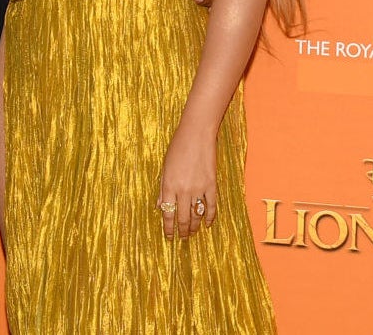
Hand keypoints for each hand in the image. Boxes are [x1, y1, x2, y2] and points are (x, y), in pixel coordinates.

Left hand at [158, 124, 216, 239]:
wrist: (196, 134)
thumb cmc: (177, 148)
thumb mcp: (165, 167)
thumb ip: (163, 188)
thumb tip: (160, 207)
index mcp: (169, 185)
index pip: (168, 214)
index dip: (168, 228)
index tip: (169, 237)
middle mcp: (183, 190)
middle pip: (182, 218)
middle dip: (182, 231)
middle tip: (182, 238)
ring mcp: (199, 188)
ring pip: (196, 215)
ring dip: (194, 227)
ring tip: (192, 233)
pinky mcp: (212, 185)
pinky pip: (211, 206)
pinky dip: (210, 218)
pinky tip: (208, 225)